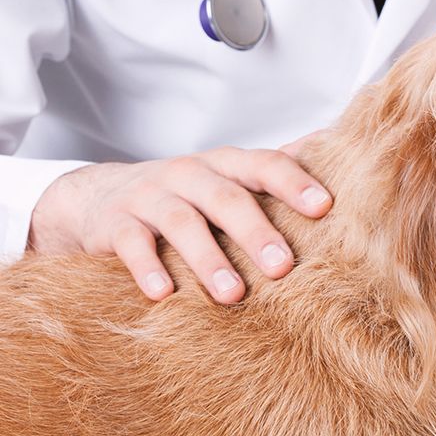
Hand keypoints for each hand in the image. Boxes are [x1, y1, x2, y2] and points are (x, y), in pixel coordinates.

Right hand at [27, 147, 332, 303]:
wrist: (99, 197)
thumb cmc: (189, 194)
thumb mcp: (232, 177)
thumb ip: (279, 167)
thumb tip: (336, 141)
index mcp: (228, 165)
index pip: (266, 165)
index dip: (294, 183)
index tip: (324, 206)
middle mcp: (190, 174)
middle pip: (227, 198)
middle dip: (256, 232)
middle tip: (282, 267)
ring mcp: (150, 197)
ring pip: (182, 223)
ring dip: (208, 259)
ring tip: (232, 294)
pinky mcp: (115, 224)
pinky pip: (131, 244)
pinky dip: (146, 268)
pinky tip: (163, 294)